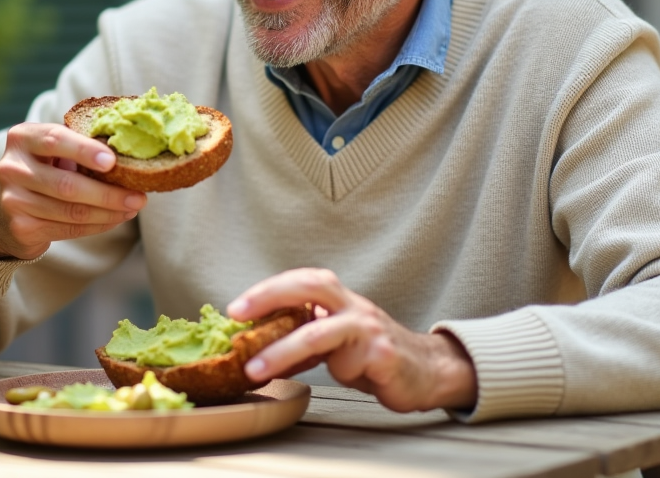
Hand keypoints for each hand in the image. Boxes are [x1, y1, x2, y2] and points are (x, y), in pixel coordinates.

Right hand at [0, 122, 146, 260]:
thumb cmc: (40, 170)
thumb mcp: (49, 150)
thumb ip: (77, 145)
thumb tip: (129, 153)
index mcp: (22, 138)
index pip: (56, 140)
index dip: (85, 151)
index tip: (113, 161)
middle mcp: (12, 167)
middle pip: (67, 184)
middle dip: (109, 193)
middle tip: (140, 196)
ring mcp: (13, 200)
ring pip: (71, 211)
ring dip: (108, 212)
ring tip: (133, 208)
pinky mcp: (21, 227)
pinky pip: (68, 229)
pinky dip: (97, 225)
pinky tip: (115, 219)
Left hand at [227, 268, 477, 412]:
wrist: (424, 370)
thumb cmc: (371, 353)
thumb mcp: (333, 340)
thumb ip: (303, 335)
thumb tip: (256, 345)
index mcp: (339, 298)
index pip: (299, 281)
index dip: (267, 290)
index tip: (236, 308)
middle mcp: (353, 306)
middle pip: (311, 285)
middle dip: (271, 296)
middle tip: (240, 314)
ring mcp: (369, 328)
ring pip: (319, 333)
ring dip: (283, 352)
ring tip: (256, 369)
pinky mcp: (383, 354)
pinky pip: (348, 365)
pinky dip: (336, 374)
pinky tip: (341, 377)